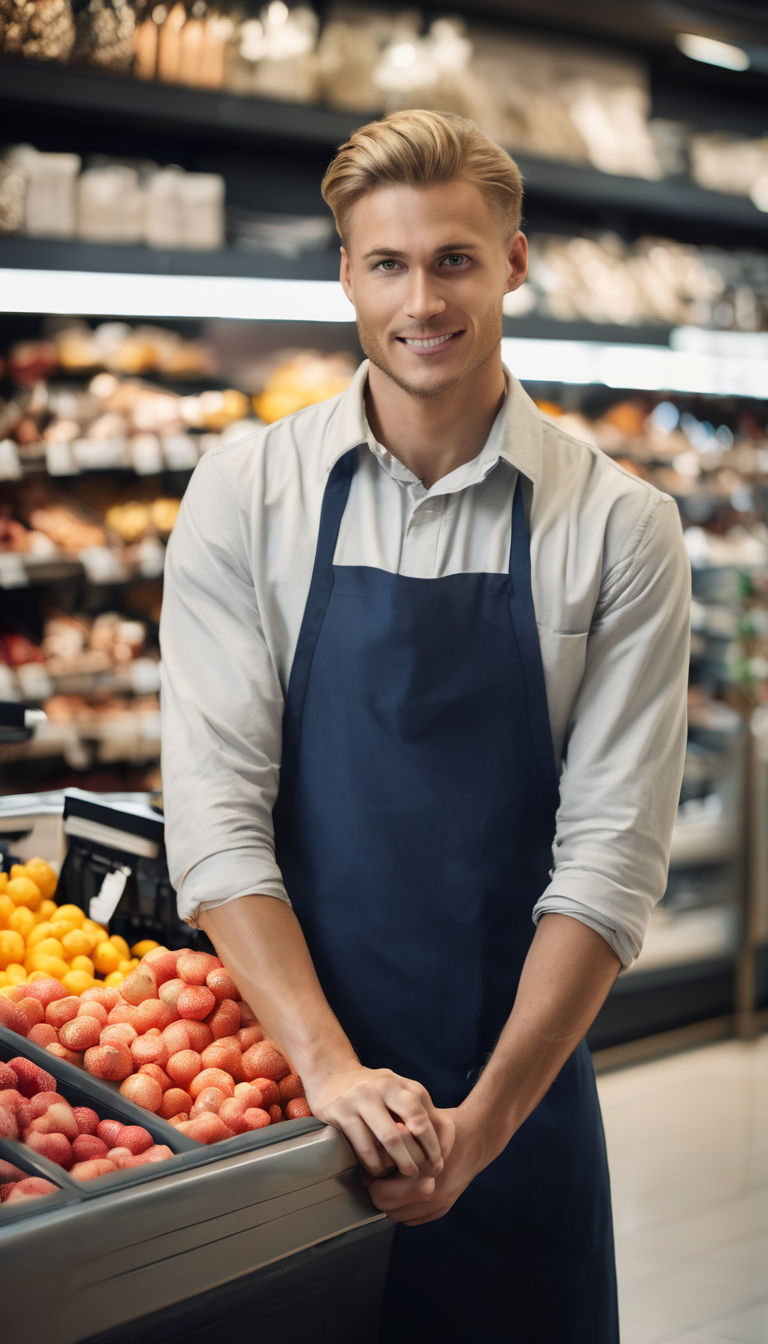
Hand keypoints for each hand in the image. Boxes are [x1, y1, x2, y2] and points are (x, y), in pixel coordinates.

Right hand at [305, 1063, 454, 1177]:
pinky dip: (374, 1164)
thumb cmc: (372, 1090)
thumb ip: (420, 1109)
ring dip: (399, 1163)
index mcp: (399, 1084)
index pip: (423, 1117)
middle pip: (410, 1127)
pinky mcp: (340, 1112)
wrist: (331, 1074)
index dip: (433, 1144)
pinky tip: (378, 1171)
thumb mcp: (397, 1090)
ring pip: (388, 1139)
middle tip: (423, 1172)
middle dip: (419, 1156)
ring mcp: (360, 1099)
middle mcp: (382, 1087)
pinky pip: (364, 1147)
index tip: (437, 1164)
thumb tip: (448, 1138)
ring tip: (404, 1173)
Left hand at [365, 1105, 482, 1225]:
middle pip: (387, 1208)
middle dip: (379, 1192)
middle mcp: (433, 1194)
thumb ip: (397, 1133)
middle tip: (377, 1175)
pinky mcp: (442, 1209)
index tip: (372, 1167)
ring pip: (398, 1215)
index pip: (380, 1195)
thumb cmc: (444, 1124)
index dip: (372, 1180)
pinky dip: (405, 1206)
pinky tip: (405, 1187)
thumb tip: (371, 1145)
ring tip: (390, 1180)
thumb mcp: (419, 1120)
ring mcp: (439, 1205)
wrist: (475, 1139)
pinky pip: (412, 1217)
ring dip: (392, 1201)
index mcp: (424, 1173)